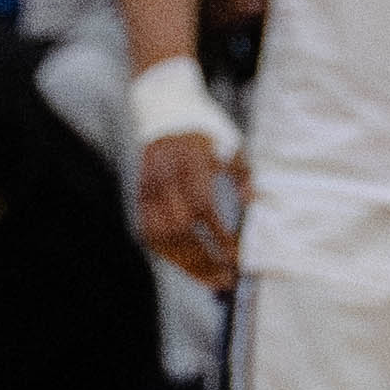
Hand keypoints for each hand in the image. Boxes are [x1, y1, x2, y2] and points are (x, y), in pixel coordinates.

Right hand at [137, 125, 247, 289]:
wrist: (164, 110)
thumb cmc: (203, 130)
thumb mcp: (229, 143)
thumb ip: (241, 174)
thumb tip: (253, 202)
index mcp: (188, 160)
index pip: (201, 205)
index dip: (217, 234)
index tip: (236, 256)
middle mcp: (162, 175)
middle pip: (179, 227)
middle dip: (203, 257)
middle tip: (226, 278)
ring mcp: (145, 186)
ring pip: (160, 235)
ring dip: (185, 262)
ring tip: (209, 279)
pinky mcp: (136, 195)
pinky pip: (148, 233)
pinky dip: (167, 253)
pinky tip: (186, 267)